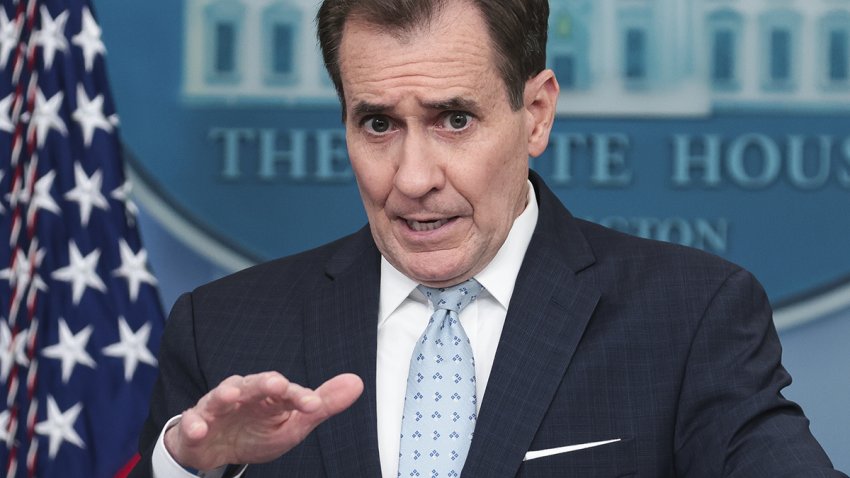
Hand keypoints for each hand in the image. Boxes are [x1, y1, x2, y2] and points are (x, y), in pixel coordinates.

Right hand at [164, 372, 362, 469]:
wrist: (217, 449)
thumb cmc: (257, 431)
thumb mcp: (293, 424)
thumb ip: (322, 405)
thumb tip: (357, 382)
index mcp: (269, 395)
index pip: (287, 391)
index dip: (300, 397)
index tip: (314, 405)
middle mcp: (244, 394)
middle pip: (254, 384)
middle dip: (264, 383)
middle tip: (277, 384)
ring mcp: (218, 407)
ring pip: (220, 396)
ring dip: (225, 394)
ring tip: (232, 396)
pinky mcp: (196, 423)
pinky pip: (193, 421)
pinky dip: (195, 424)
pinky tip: (200, 428)